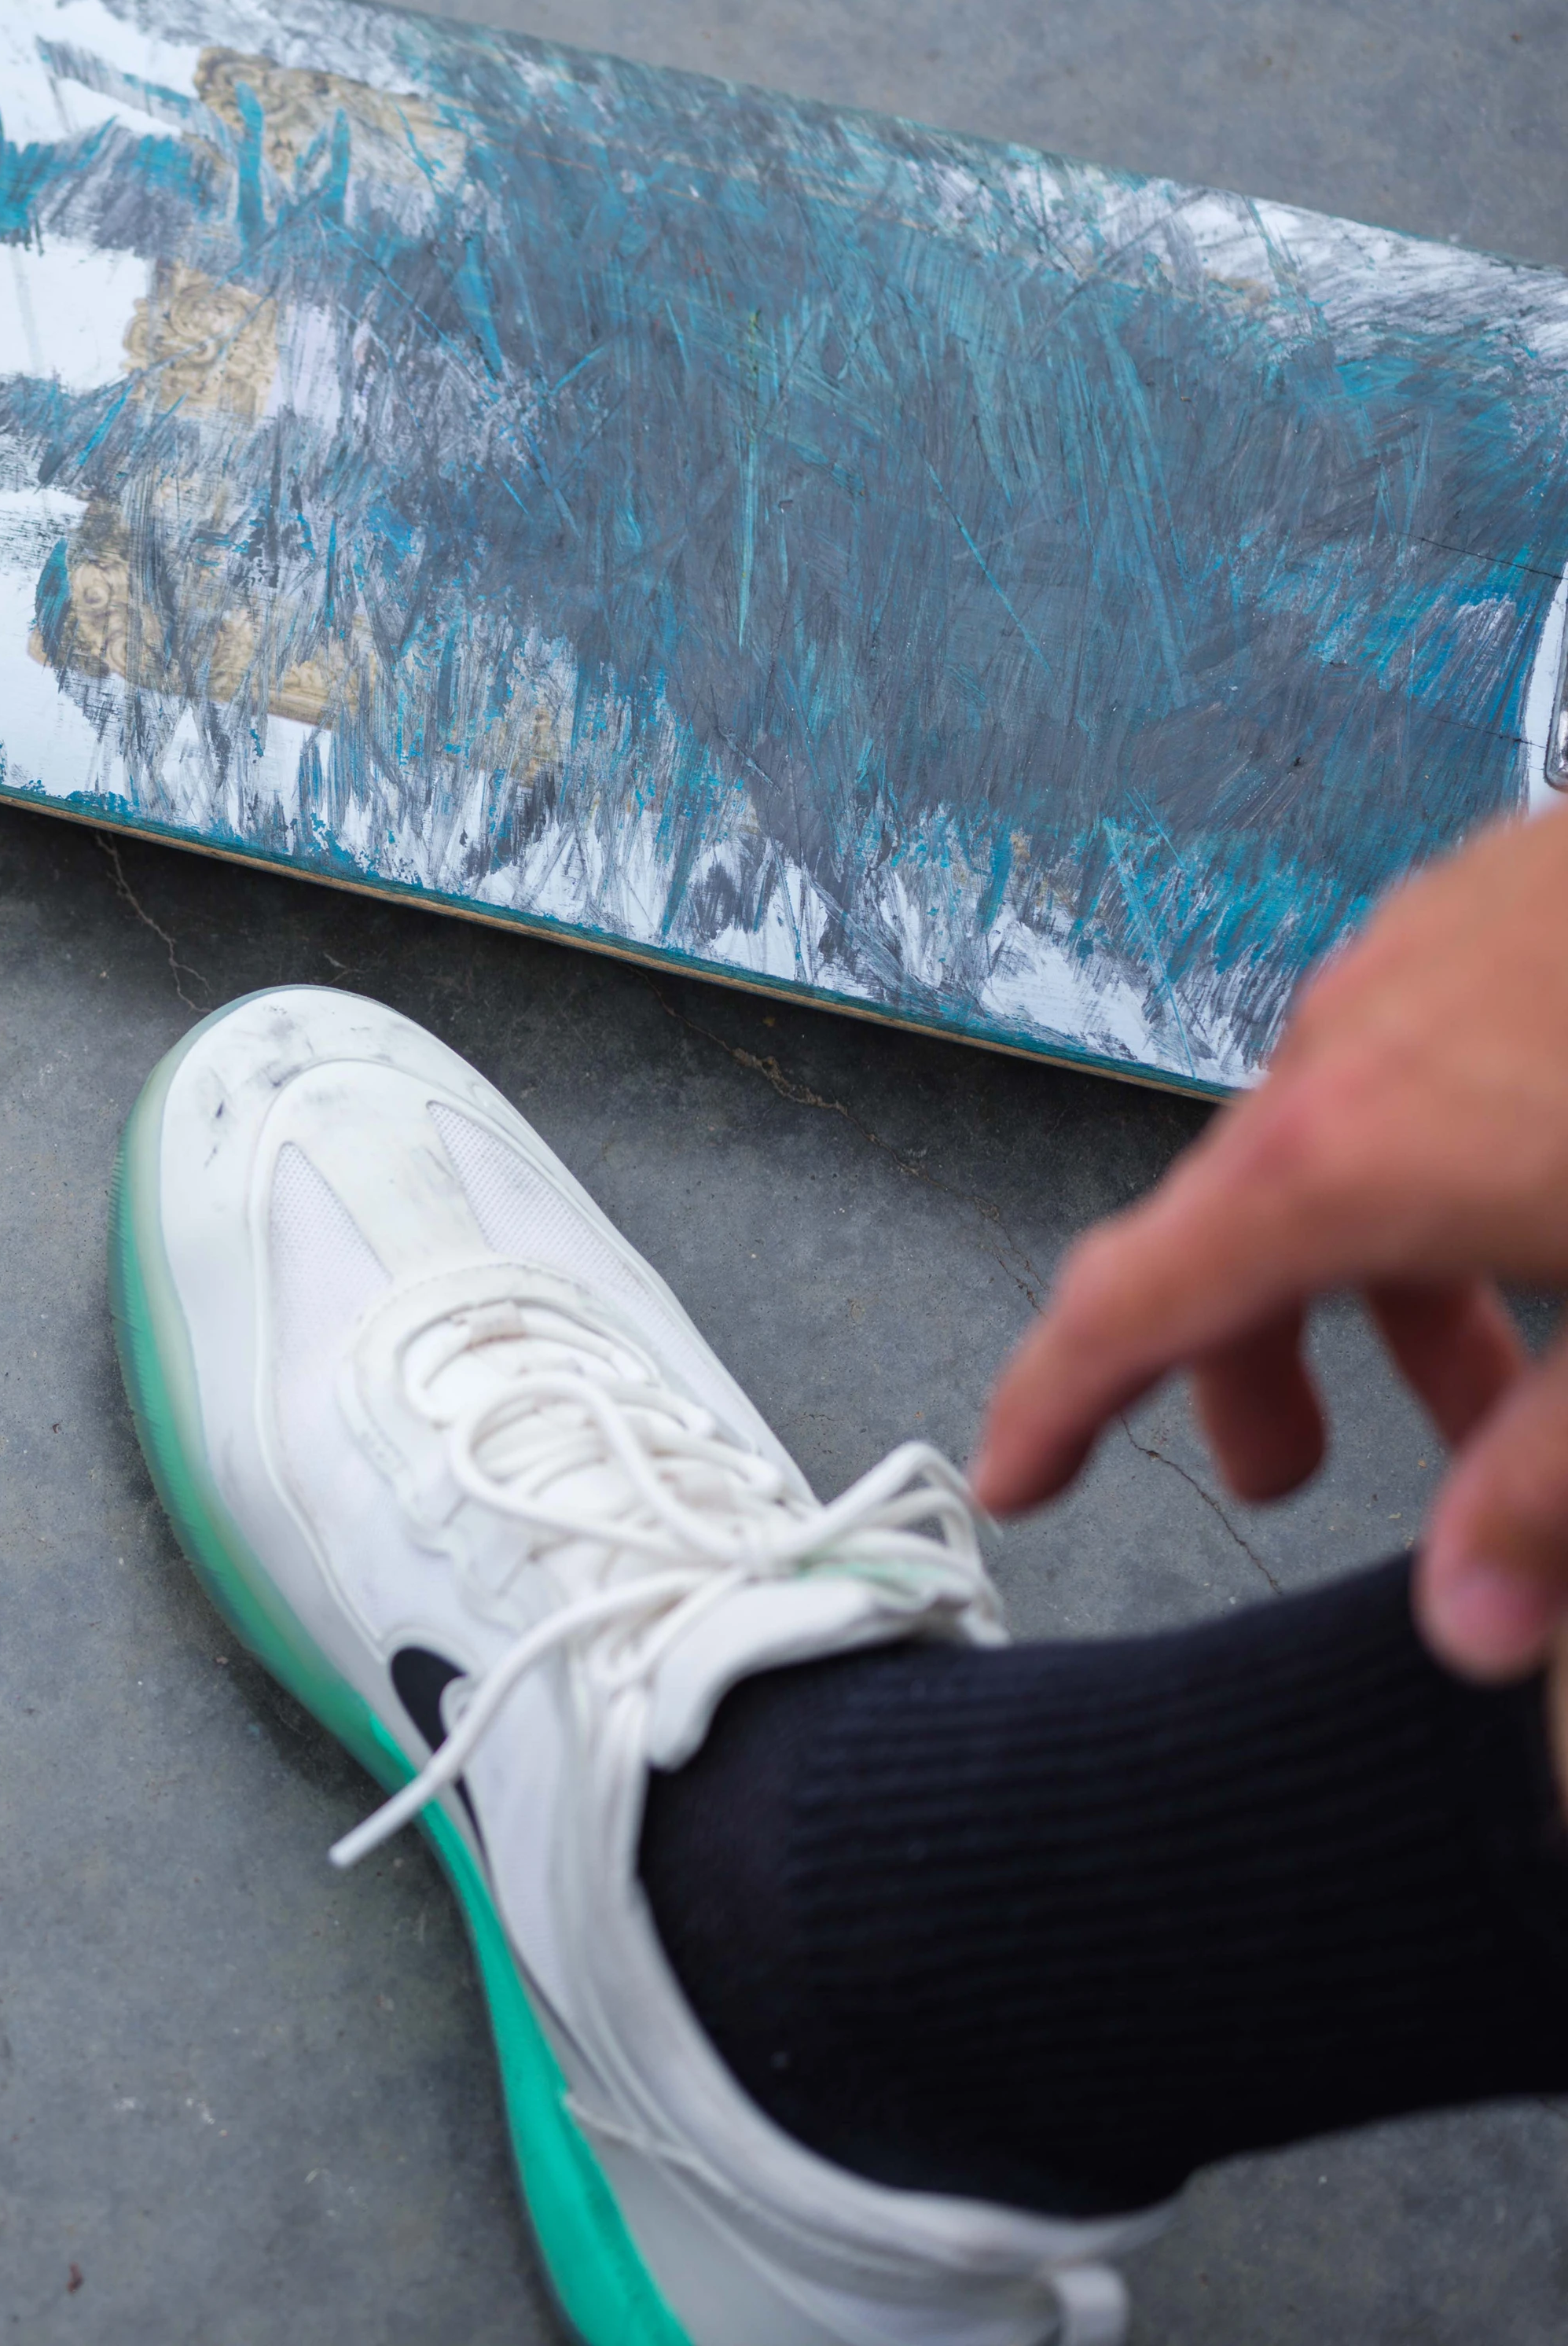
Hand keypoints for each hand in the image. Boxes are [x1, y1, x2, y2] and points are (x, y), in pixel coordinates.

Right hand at [975, 803, 1567, 1677]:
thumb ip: (1549, 1488)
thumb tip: (1466, 1636)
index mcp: (1345, 1162)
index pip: (1127, 1305)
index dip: (1054, 1405)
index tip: (1014, 1477)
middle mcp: (1346, 1042)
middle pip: (1238, 1222)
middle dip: (1255, 1360)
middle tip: (1298, 1472)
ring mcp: (1422, 948)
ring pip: (1346, 1133)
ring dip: (1385, 1262)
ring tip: (1502, 1348)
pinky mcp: (1510, 893)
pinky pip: (1426, 1044)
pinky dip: (1446, 1149)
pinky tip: (1552, 1174)